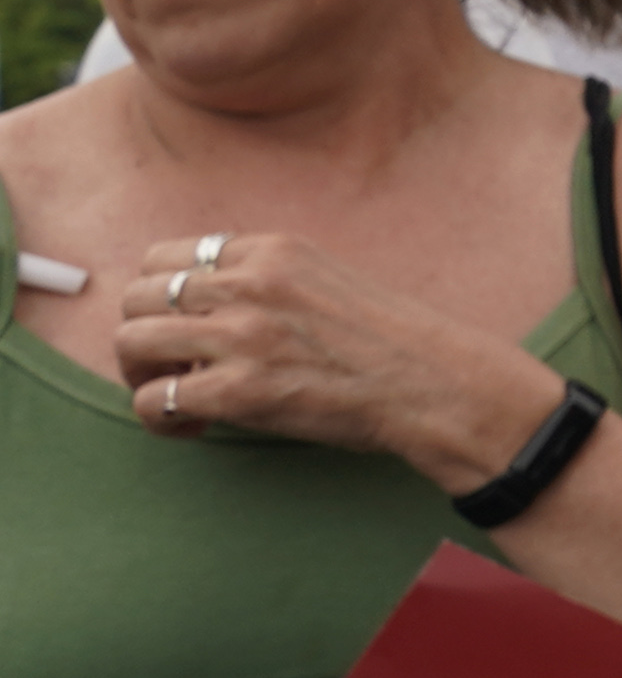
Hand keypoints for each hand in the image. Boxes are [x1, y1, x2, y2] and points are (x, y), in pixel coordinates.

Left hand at [117, 231, 560, 495]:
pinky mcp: (239, 390)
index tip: (180, 325)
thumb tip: (209, 303)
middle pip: (136, 297)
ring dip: (141, 376)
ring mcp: (242, 336)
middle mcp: (249, 284)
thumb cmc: (390, 341)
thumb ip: (268, 279)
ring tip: (173, 396)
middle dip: (141, 336)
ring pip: (130, 343)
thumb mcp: (327, 278)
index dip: (158, 296)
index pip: (165, 257)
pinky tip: (192, 427)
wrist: (434, 382)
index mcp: (272, 251)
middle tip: (169, 367)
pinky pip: (154, 401)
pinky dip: (158, 419)